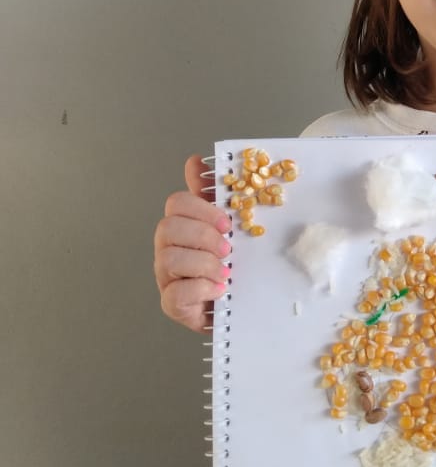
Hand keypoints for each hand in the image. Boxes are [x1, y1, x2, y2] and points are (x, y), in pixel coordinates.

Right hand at [153, 155, 231, 332]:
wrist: (237, 303)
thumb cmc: (230, 261)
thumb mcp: (228, 226)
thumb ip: (212, 195)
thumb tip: (194, 161)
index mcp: (182, 226)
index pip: (177, 203)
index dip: (202, 209)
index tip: (227, 222)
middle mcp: (168, 248)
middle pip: (168, 228)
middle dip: (202, 235)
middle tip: (227, 248)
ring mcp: (167, 277)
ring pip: (170, 258)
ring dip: (204, 263)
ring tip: (226, 271)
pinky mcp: (172, 304)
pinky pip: (175, 294)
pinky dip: (201, 289)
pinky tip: (219, 289)